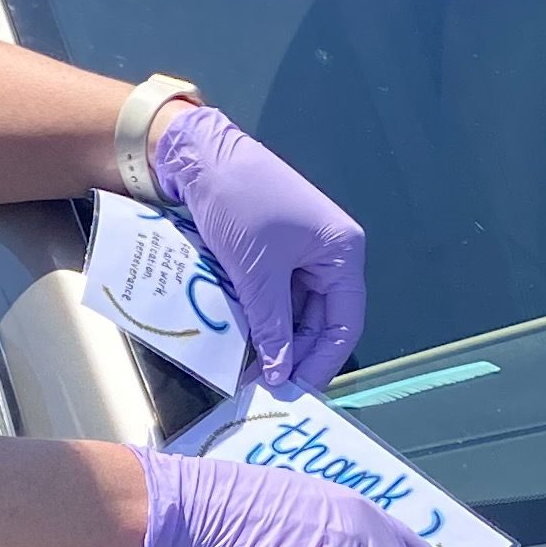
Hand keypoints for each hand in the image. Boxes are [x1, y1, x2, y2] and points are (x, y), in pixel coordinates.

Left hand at [151, 104, 365, 388]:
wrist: (200, 155)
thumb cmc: (239, 202)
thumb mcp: (256, 270)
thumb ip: (272, 324)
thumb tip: (281, 373)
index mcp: (341, 252)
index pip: (345, 322)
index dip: (323, 361)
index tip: (296, 391)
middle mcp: (329, 255)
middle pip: (323, 321)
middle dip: (297, 355)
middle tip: (268, 388)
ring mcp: (302, 255)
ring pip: (298, 313)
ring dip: (277, 342)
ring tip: (252, 374)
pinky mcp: (275, 255)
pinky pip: (277, 298)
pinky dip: (263, 321)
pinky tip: (245, 345)